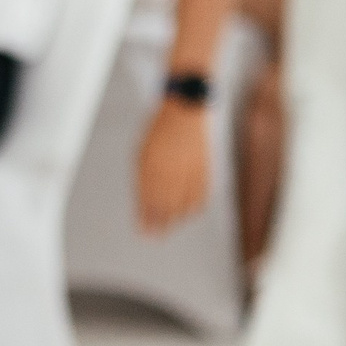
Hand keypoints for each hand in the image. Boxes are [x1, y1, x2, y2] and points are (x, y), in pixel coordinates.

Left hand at [136, 98, 210, 233]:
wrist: (184, 110)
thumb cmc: (159, 131)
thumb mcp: (142, 153)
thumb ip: (142, 178)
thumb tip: (142, 204)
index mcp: (151, 164)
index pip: (147, 198)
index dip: (146, 217)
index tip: (144, 230)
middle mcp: (171, 168)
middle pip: (165, 203)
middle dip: (159, 222)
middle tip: (156, 236)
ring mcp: (189, 167)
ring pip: (184, 201)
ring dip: (176, 217)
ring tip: (170, 226)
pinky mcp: (204, 166)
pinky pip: (201, 192)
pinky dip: (195, 205)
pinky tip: (189, 212)